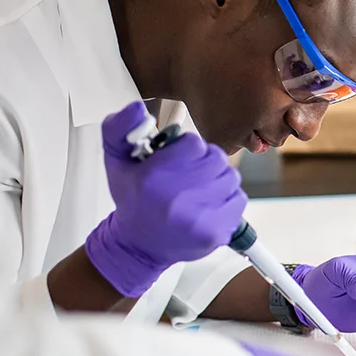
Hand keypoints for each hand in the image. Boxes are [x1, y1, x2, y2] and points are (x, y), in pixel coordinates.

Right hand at [86, 101, 246, 296]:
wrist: (138, 247)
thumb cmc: (132, 201)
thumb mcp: (116, 161)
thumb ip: (120, 128)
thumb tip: (137, 109)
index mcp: (155, 177)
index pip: (194, 143)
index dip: (187, 148)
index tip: (178, 159)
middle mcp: (178, 197)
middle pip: (216, 158)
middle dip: (205, 162)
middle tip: (190, 173)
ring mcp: (200, 218)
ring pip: (230, 177)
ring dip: (218, 179)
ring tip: (198, 190)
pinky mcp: (216, 232)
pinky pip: (238, 200)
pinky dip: (227, 199)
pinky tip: (207, 205)